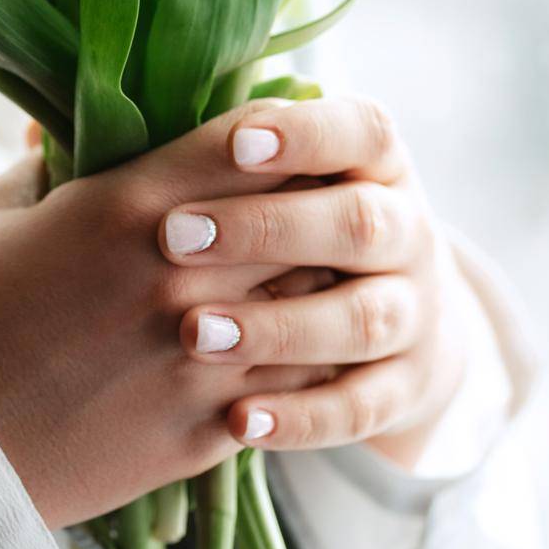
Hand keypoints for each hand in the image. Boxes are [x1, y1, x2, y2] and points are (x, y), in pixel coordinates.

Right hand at [0, 111, 336, 529]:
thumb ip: (53, 162)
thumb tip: (73, 128)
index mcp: (131, 204)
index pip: (256, 142)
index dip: (289, 129)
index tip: (295, 132)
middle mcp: (184, 274)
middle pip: (305, 217)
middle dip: (321, 201)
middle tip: (330, 194)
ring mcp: (203, 358)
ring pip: (319, 304)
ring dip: (327, 281)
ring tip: (332, 270)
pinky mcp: (206, 430)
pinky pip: (299, 388)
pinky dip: (312, 360)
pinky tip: (306, 347)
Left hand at [161, 94, 468, 467]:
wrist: (390, 316)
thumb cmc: (293, 221)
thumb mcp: (279, 176)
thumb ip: (229, 153)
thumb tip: (133, 126)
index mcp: (377, 163)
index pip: (361, 131)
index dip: (304, 134)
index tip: (235, 144)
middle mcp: (408, 231)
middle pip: (358, 223)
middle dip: (267, 229)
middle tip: (174, 238)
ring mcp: (414, 312)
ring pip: (362, 319)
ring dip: (279, 326)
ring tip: (194, 334)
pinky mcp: (403, 389)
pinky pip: (361, 409)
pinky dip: (302, 418)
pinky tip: (237, 421)